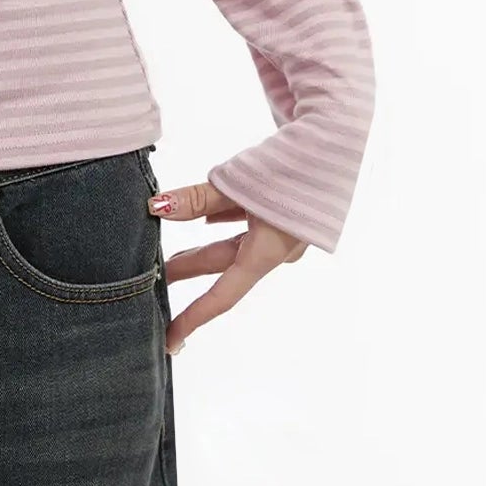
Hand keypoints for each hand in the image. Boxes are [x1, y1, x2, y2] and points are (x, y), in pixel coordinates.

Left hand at [145, 179, 308, 351]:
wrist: (335, 144)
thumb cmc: (291, 167)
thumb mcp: (237, 183)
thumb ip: (196, 199)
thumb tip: (155, 208)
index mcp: (267, 252)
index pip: (223, 296)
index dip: (193, 318)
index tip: (171, 341)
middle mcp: (276, 250)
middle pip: (222, 266)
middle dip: (186, 272)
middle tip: (151, 282)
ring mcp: (282, 234)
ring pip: (233, 246)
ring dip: (202, 250)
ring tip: (169, 256)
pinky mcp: (284, 214)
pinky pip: (247, 227)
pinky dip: (223, 224)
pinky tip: (204, 222)